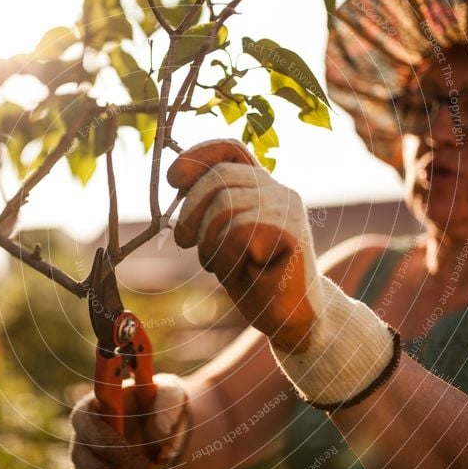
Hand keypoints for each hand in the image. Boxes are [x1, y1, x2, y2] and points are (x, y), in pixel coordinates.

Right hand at [69, 373, 188, 468]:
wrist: (160, 428)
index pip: (83, 419)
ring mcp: (83, 457)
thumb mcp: (168, 394)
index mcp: (95, 404)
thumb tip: (162, 428)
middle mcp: (82, 432)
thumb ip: (166, 402)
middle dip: (117, 467)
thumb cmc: (159, 405)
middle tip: (146, 468)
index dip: (103, 438)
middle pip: (82, 455)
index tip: (130, 451)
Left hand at [168, 139, 399, 408]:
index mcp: (261, 188)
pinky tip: (244, 271)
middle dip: (190, 210)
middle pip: (218, 177)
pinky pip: (240, 231)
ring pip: (225, 205)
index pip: (230, 150)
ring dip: (209, 241)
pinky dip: (227, 256)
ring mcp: (288, 210)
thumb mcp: (223, 240)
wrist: (294, 318)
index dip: (198, 156)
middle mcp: (278, 191)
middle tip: (185, 241)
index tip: (173, 179)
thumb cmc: (255, 279)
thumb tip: (176, 181)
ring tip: (220, 264)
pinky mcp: (292, 233)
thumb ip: (208, 210)